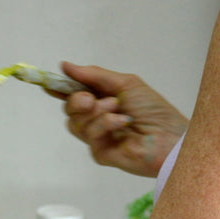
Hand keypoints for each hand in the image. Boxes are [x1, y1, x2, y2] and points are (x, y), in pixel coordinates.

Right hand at [61, 62, 187, 177]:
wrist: (169, 135)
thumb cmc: (153, 109)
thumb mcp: (125, 83)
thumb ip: (94, 75)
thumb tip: (65, 65)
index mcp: (102, 100)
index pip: (73, 95)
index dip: (59, 88)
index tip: (49, 83)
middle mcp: (97, 119)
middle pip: (69, 110)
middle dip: (77, 101)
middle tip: (92, 99)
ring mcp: (98, 138)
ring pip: (75, 123)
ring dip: (96, 112)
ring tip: (117, 109)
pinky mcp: (101, 153)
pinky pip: (90, 136)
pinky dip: (105, 125)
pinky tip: (122, 123)